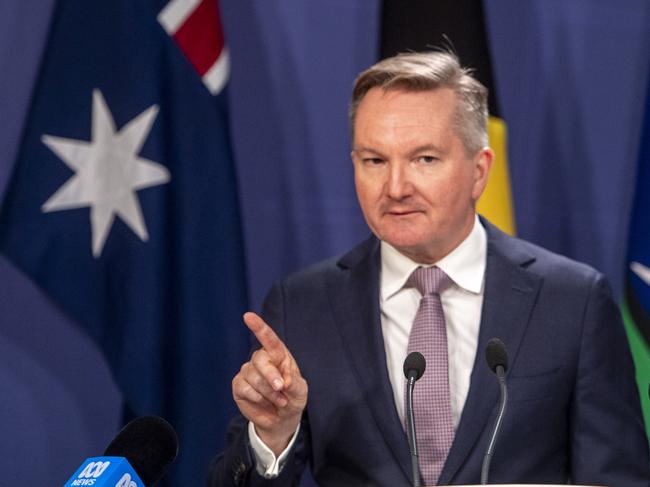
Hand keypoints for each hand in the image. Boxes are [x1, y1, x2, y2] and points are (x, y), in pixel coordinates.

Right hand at [232, 312, 307, 455]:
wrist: (281, 419)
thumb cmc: (292, 398)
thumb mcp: (300, 391)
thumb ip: (294, 383)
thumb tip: (282, 381)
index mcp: (278, 355)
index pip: (269, 338)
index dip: (259, 327)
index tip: (248, 316)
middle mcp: (262, 360)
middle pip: (260, 359)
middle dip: (271, 375)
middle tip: (281, 388)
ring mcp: (249, 371)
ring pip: (253, 377)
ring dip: (268, 392)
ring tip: (279, 400)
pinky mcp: (239, 385)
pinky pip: (244, 388)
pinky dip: (257, 398)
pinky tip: (263, 401)